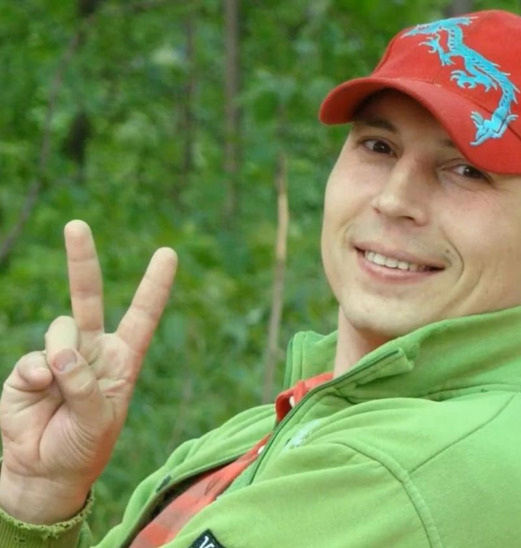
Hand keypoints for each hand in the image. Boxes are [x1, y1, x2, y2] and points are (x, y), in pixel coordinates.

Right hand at [0, 220, 177, 523]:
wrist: (44, 471)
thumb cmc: (84, 447)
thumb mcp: (100, 421)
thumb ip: (86, 386)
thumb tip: (60, 354)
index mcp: (121, 358)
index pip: (142, 316)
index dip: (154, 286)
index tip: (168, 254)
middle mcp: (91, 349)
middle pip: (88, 297)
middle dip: (82, 261)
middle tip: (76, 226)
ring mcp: (58, 356)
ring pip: (60, 328)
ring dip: (63, 355)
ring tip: (62, 389)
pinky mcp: (29, 369)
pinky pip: (33, 358)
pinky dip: (38, 376)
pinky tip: (40, 394)